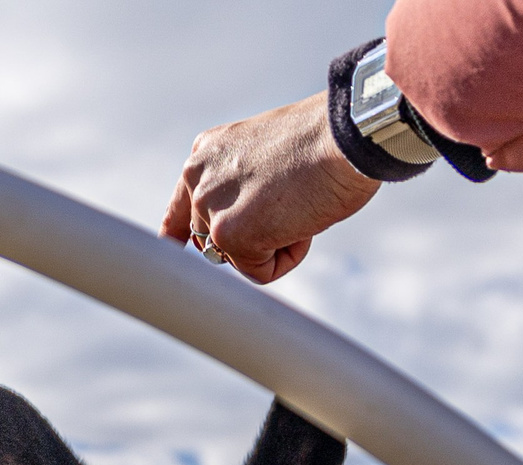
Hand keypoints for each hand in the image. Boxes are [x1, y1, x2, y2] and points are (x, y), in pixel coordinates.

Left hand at [161, 92, 379, 284]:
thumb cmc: (324, 141)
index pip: (181, 209)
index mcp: (206, 155)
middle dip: (253, 238)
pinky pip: (261, 272)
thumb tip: (246, 219)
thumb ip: (242, 184)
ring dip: (275, 244)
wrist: (346, 134)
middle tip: (289, 205)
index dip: (179, 235)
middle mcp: (198, 179)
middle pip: (215, 241)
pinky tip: (304, 220)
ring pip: (239, 258)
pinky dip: (290, 256)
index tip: (176, 252)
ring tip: (299, 205)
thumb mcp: (266, 155)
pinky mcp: (231, 235)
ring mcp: (211, 207)